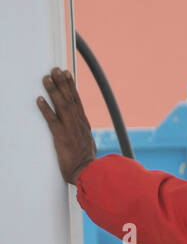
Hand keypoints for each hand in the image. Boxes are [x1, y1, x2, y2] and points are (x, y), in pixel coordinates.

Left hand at [37, 66, 96, 184]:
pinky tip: (40, 99)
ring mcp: (70, 130)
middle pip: (70, 99)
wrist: (89, 174)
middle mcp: (78, 124)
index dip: (71, 87)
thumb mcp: (88, 144)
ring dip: (54, 90)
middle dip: (62, 83)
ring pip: (61, 106)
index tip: (67, 74)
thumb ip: (83, 134)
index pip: (77, 101)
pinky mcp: (62, 138)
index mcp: (84, 125)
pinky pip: (52, 121)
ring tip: (46, 78)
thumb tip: (80, 130)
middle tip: (55, 69)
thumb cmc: (88, 164)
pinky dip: (46, 109)